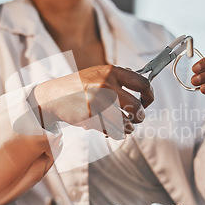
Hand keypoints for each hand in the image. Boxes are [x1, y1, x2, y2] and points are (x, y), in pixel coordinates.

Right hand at [33, 65, 153, 138]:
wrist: (54, 96)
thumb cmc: (78, 86)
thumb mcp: (98, 73)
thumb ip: (118, 77)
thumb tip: (141, 80)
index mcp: (111, 71)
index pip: (142, 83)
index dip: (150, 95)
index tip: (148, 102)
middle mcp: (106, 84)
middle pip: (137, 106)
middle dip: (140, 116)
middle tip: (137, 118)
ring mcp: (98, 100)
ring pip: (126, 123)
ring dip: (128, 128)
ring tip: (124, 127)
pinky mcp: (91, 116)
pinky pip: (112, 130)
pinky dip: (114, 133)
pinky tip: (109, 129)